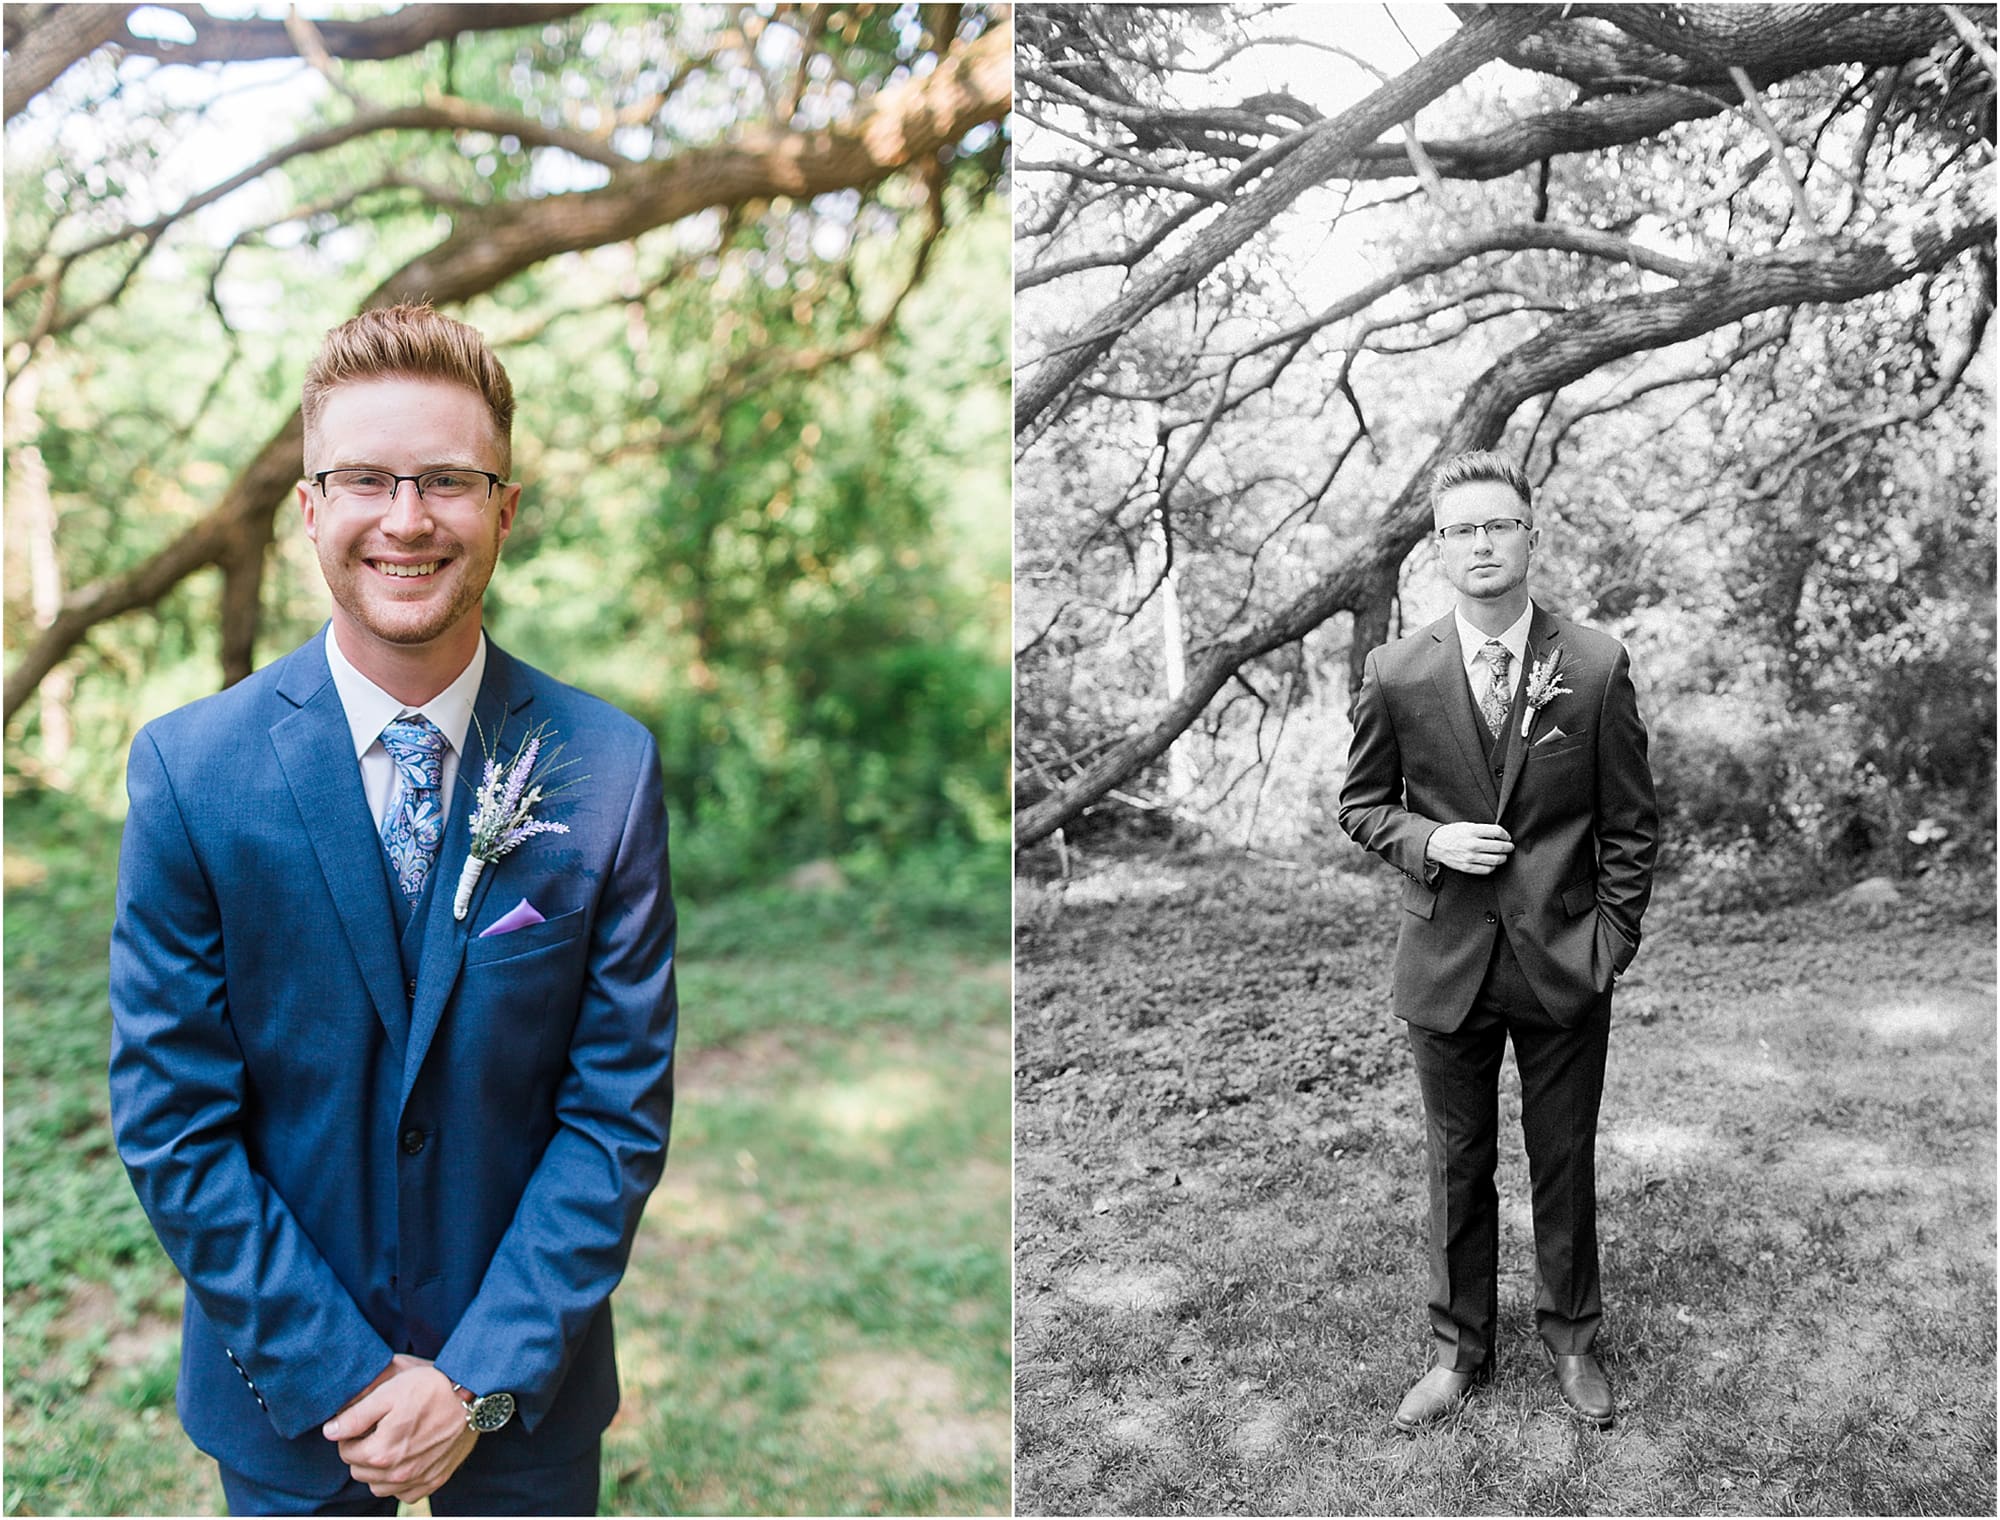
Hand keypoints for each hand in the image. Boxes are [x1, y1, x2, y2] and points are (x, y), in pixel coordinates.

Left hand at [322, 1358, 475, 1501]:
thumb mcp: (389, 1390)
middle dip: (363, 1451)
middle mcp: (397, 1473)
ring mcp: (417, 1479)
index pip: (345, 1451)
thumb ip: (355, 1414)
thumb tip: (330, 1431)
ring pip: (378, 1485)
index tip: (366, 1419)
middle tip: (379, 1428)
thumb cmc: (431, 1387)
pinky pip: (404, 1493)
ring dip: (378, 1468)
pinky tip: (409, 1456)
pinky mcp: (434, 1481)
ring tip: (393, 1442)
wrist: (474, 1394)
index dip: (351, 1433)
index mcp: (381, 1451)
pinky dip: (400, 1480)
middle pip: (360, 1470)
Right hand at [1425, 822, 1513, 874]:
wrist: (1435, 844)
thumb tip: (1500, 836)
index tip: (1507, 837)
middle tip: (1510, 847)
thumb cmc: (1452, 834)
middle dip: (1508, 847)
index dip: (1505, 834)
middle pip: (1499, 847)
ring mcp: (1470, 857)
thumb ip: (1482, 830)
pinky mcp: (1467, 867)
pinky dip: (1493, 866)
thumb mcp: (1466, 826)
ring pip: (1496, 860)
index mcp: (1472, 831)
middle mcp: (1472, 844)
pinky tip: (1492, 863)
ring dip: (1503, 857)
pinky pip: (1487, 869)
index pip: (1497, 832)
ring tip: (1503, 855)